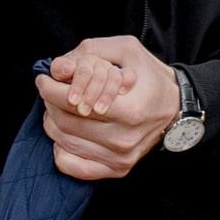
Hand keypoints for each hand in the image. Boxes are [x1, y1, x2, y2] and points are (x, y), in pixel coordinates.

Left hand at [39, 34, 180, 181]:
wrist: (175, 107)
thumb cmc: (149, 77)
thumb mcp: (127, 50)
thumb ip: (91, 51)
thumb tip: (57, 67)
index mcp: (129, 109)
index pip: (73, 103)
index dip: (50, 89)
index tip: (44, 78)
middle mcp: (124, 139)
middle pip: (66, 123)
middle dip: (50, 103)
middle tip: (50, 90)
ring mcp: (120, 158)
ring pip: (65, 143)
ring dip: (52, 123)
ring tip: (57, 108)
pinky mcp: (117, 169)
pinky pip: (74, 167)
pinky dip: (61, 151)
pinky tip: (65, 134)